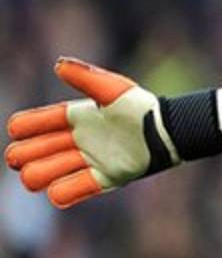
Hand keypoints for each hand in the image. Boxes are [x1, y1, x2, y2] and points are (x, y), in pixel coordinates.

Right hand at [5, 57, 179, 207]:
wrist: (166, 132)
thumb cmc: (140, 107)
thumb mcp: (112, 89)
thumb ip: (85, 77)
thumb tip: (57, 65)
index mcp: (77, 117)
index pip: (36, 123)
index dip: (24, 126)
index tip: (19, 129)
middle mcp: (78, 140)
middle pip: (32, 152)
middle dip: (22, 155)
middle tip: (21, 157)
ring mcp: (89, 160)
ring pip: (45, 173)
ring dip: (37, 175)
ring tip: (38, 174)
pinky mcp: (104, 179)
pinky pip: (71, 191)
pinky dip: (62, 192)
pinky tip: (58, 190)